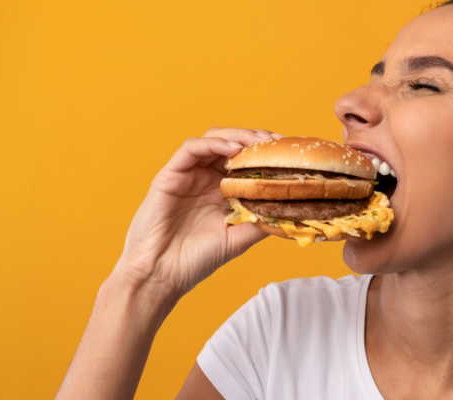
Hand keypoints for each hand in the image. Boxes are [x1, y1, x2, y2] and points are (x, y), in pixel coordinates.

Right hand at [113, 128, 281, 297]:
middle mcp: (205, 178)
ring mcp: (187, 175)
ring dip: (238, 136)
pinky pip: (191, 148)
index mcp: (221, 190)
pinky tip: (233, 149)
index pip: (246, 160)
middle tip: (277, 142)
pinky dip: (214, 143)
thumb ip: (261, 221)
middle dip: (256, 139)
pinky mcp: (169, 175)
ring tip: (259, 142)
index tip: (289, 153)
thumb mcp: (239, 238)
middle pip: (232, 143)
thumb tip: (291, 209)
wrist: (161, 275)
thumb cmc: (195, 260)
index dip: (266, 154)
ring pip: (213, 139)